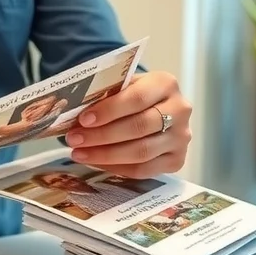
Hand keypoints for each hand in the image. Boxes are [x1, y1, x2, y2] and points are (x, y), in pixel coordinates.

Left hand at [64, 71, 191, 177]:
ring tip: (79, 153)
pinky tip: (96, 162)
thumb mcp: (122, 85)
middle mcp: (180, 110)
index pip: (137, 98)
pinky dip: (116, 168)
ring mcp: (181, 138)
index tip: (83, 119)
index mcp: (165, 84)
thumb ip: (105, 95)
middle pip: (138, 127)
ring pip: (141, 152)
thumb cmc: (132, 94)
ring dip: (105, 155)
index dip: (109, 111)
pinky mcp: (177, 160)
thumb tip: (74, 113)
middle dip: (101, 135)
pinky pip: (144, 170)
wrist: (155, 107)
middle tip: (74, 139)